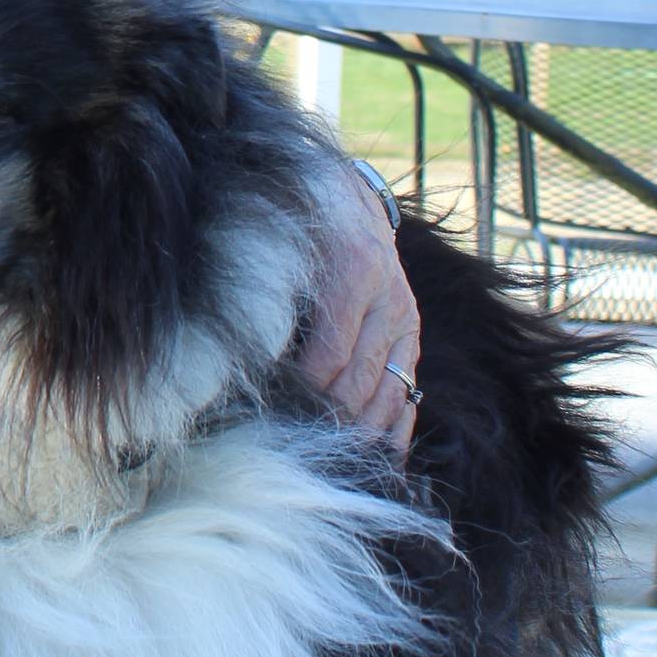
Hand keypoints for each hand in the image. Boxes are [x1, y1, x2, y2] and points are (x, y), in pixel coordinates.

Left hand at [295, 168, 419, 456]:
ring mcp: (404, 318)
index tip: (272, 419)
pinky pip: (409, 390)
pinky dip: (396, 429)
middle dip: (326, 421)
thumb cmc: (297, 223)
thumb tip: (245, 357)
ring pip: (388, 394)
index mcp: (352, 272)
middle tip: (294, 448)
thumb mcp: (282, 249)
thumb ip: (268, 297)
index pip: (328, 358)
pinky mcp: (411, 332)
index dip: (300, 395)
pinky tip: (382, 460)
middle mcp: (387, 298)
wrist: (343, 193)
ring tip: (334, 464)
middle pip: (359, 384)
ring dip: (361, 434)